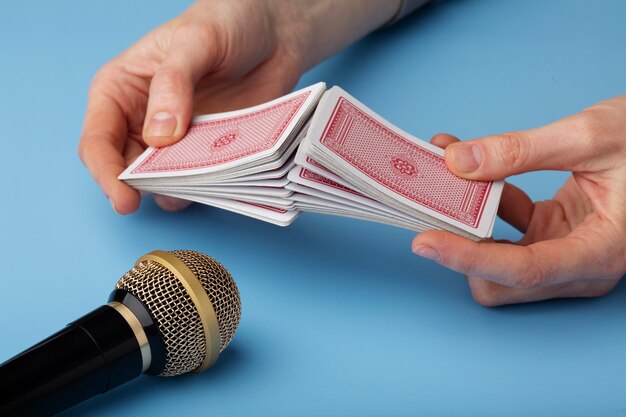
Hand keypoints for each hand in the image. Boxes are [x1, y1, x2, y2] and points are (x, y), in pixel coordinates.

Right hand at [78, 0, 402, 213]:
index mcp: (121, 91)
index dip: (106, 173)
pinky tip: (220, 182)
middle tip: (166, 197)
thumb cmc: (227, 23)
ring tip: (199, 184)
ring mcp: (178, 143)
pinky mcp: (210, 154)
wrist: (274, 33)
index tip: (124, 198)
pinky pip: (199, 183)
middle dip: (141, 190)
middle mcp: (142, 122)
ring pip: (163, 183)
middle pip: (127, 171)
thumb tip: (159, 136)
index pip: (98, 141)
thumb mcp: (196, 41)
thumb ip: (173, 84)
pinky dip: (206, 190)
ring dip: (177, 191)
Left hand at [412, 96, 625, 305]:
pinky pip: (506, 230)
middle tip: (431, 205)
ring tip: (443, 178)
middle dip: (463, 247)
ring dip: (466, 224)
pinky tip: (467, 168)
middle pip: (501, 281)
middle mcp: (580, 265)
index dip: (469, 260)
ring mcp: (564, 252)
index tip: (425, 242)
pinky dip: (483, 204)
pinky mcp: (552, 234)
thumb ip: (520, 151)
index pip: (524, 271)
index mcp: (602, 250)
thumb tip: (457, 161)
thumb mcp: (588, 137)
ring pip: (497, 260)